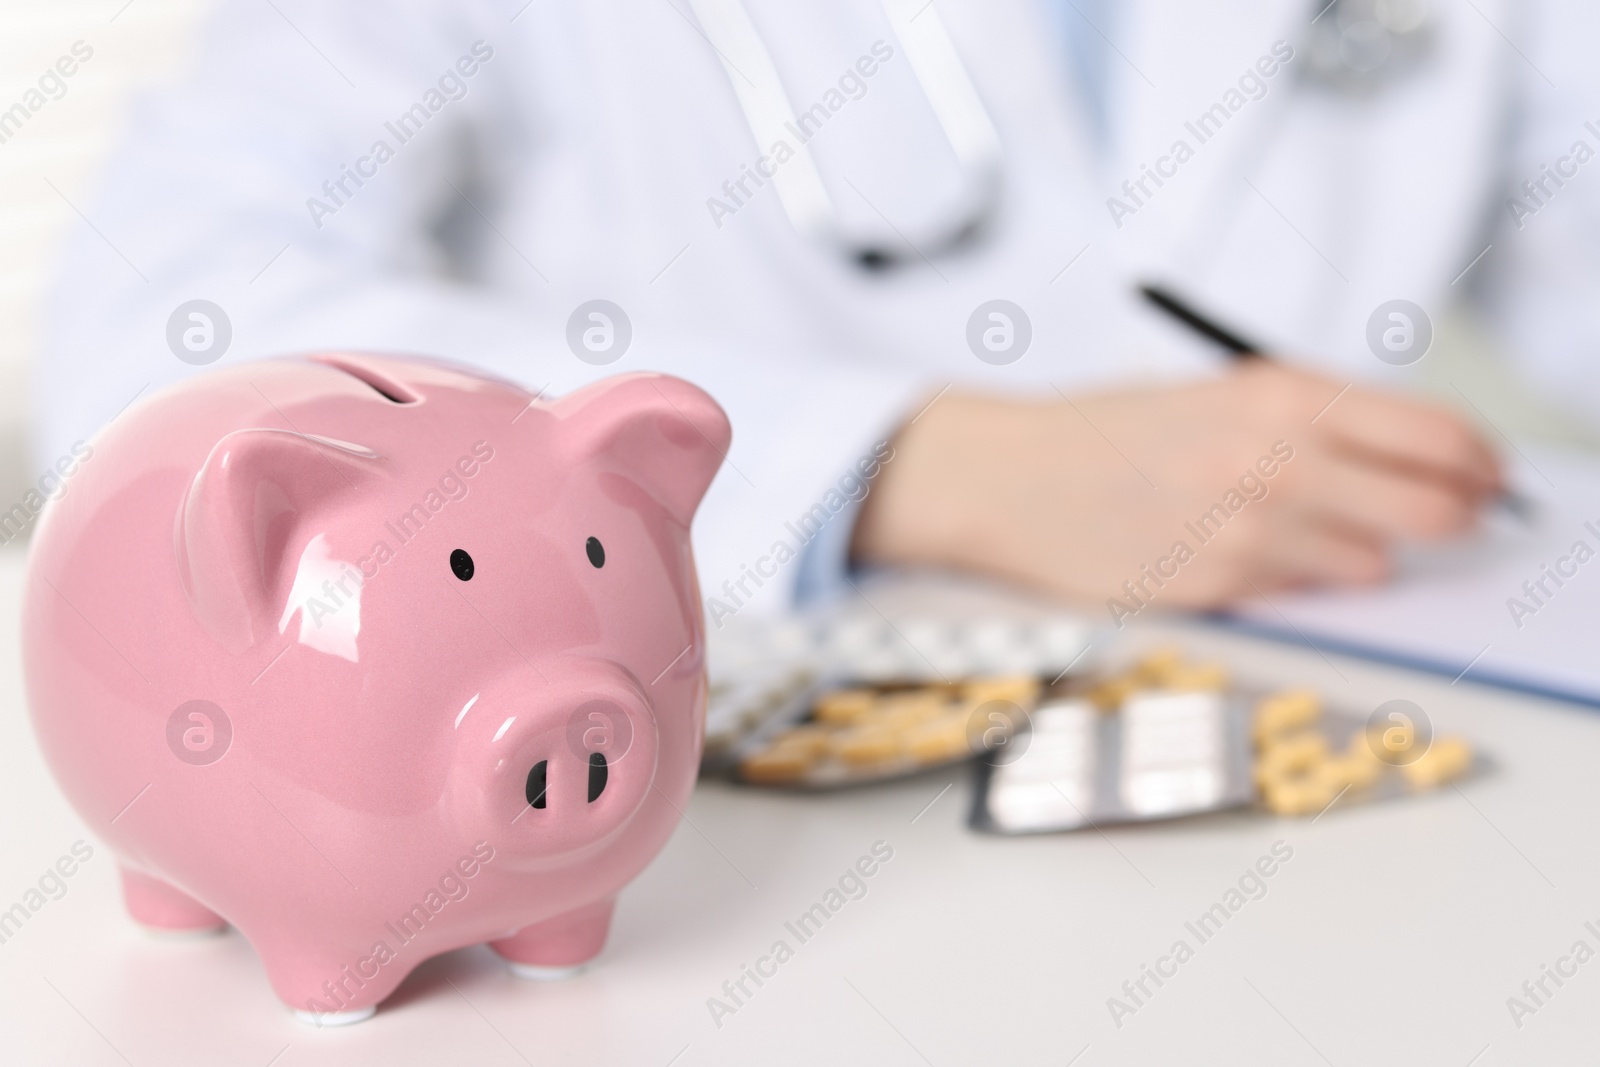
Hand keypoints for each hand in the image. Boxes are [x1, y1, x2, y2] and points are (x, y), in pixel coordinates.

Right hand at [851, 363, 1502, 611]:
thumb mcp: (1222, 394)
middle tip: (1453, 517)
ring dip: (1363, 552)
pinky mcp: (1221, 589)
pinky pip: (1303, 593)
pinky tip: (1250, 551)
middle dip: (1456, 517)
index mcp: (1284, 396)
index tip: (1487, 475)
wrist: (1010, 480)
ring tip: (1310, 530)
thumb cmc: (1109, 433)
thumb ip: (1317, 420)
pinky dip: (1298, 577)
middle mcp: (1278, 462)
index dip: (1481, 462)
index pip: (1439, 435)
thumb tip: (1416, 458)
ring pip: (1374, 564)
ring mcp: (1251, 533)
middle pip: (1435, 510)